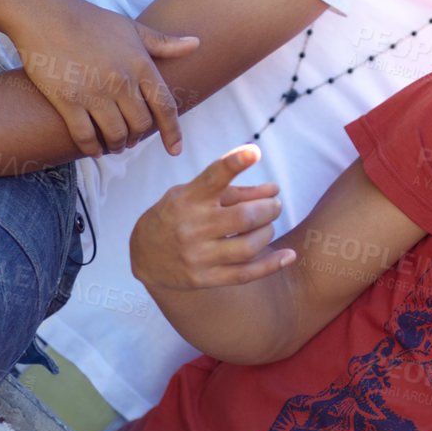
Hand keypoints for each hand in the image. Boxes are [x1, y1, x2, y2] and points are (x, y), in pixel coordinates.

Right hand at [8, 0, 198, 158]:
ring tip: (115, 145)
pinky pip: (85, 136)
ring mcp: (93, 92)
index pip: (165, 107)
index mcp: (140, 64)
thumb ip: (163, 43)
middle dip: (138, 137)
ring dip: (117, 145)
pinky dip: (92, 148)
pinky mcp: (67, 100)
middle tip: (131, 140)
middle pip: (141, 125)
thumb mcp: (131, 28)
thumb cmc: (90, 20)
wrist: (45, 14)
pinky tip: (95, 149)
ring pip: (116, 135)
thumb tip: (197, 44)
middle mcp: (121, 81)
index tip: (176, 150)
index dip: (173, 132)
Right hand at [131, 145, 294, 294]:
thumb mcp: (195, 194)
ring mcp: (197, 255)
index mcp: (188, 198)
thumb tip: (274, 190)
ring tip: (267, 226)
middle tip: (275, 205)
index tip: (254, 152)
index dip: (234, 163)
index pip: (213, 177)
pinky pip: (245, 274)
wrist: (143, 254)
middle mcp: (192, 226)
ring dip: (268, 232)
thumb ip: (233, 190)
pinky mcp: (204, 278)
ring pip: (249, 246)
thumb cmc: (177, 215)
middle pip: (243, 217)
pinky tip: (288, 255)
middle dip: (269, 209)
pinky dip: (271, 264)